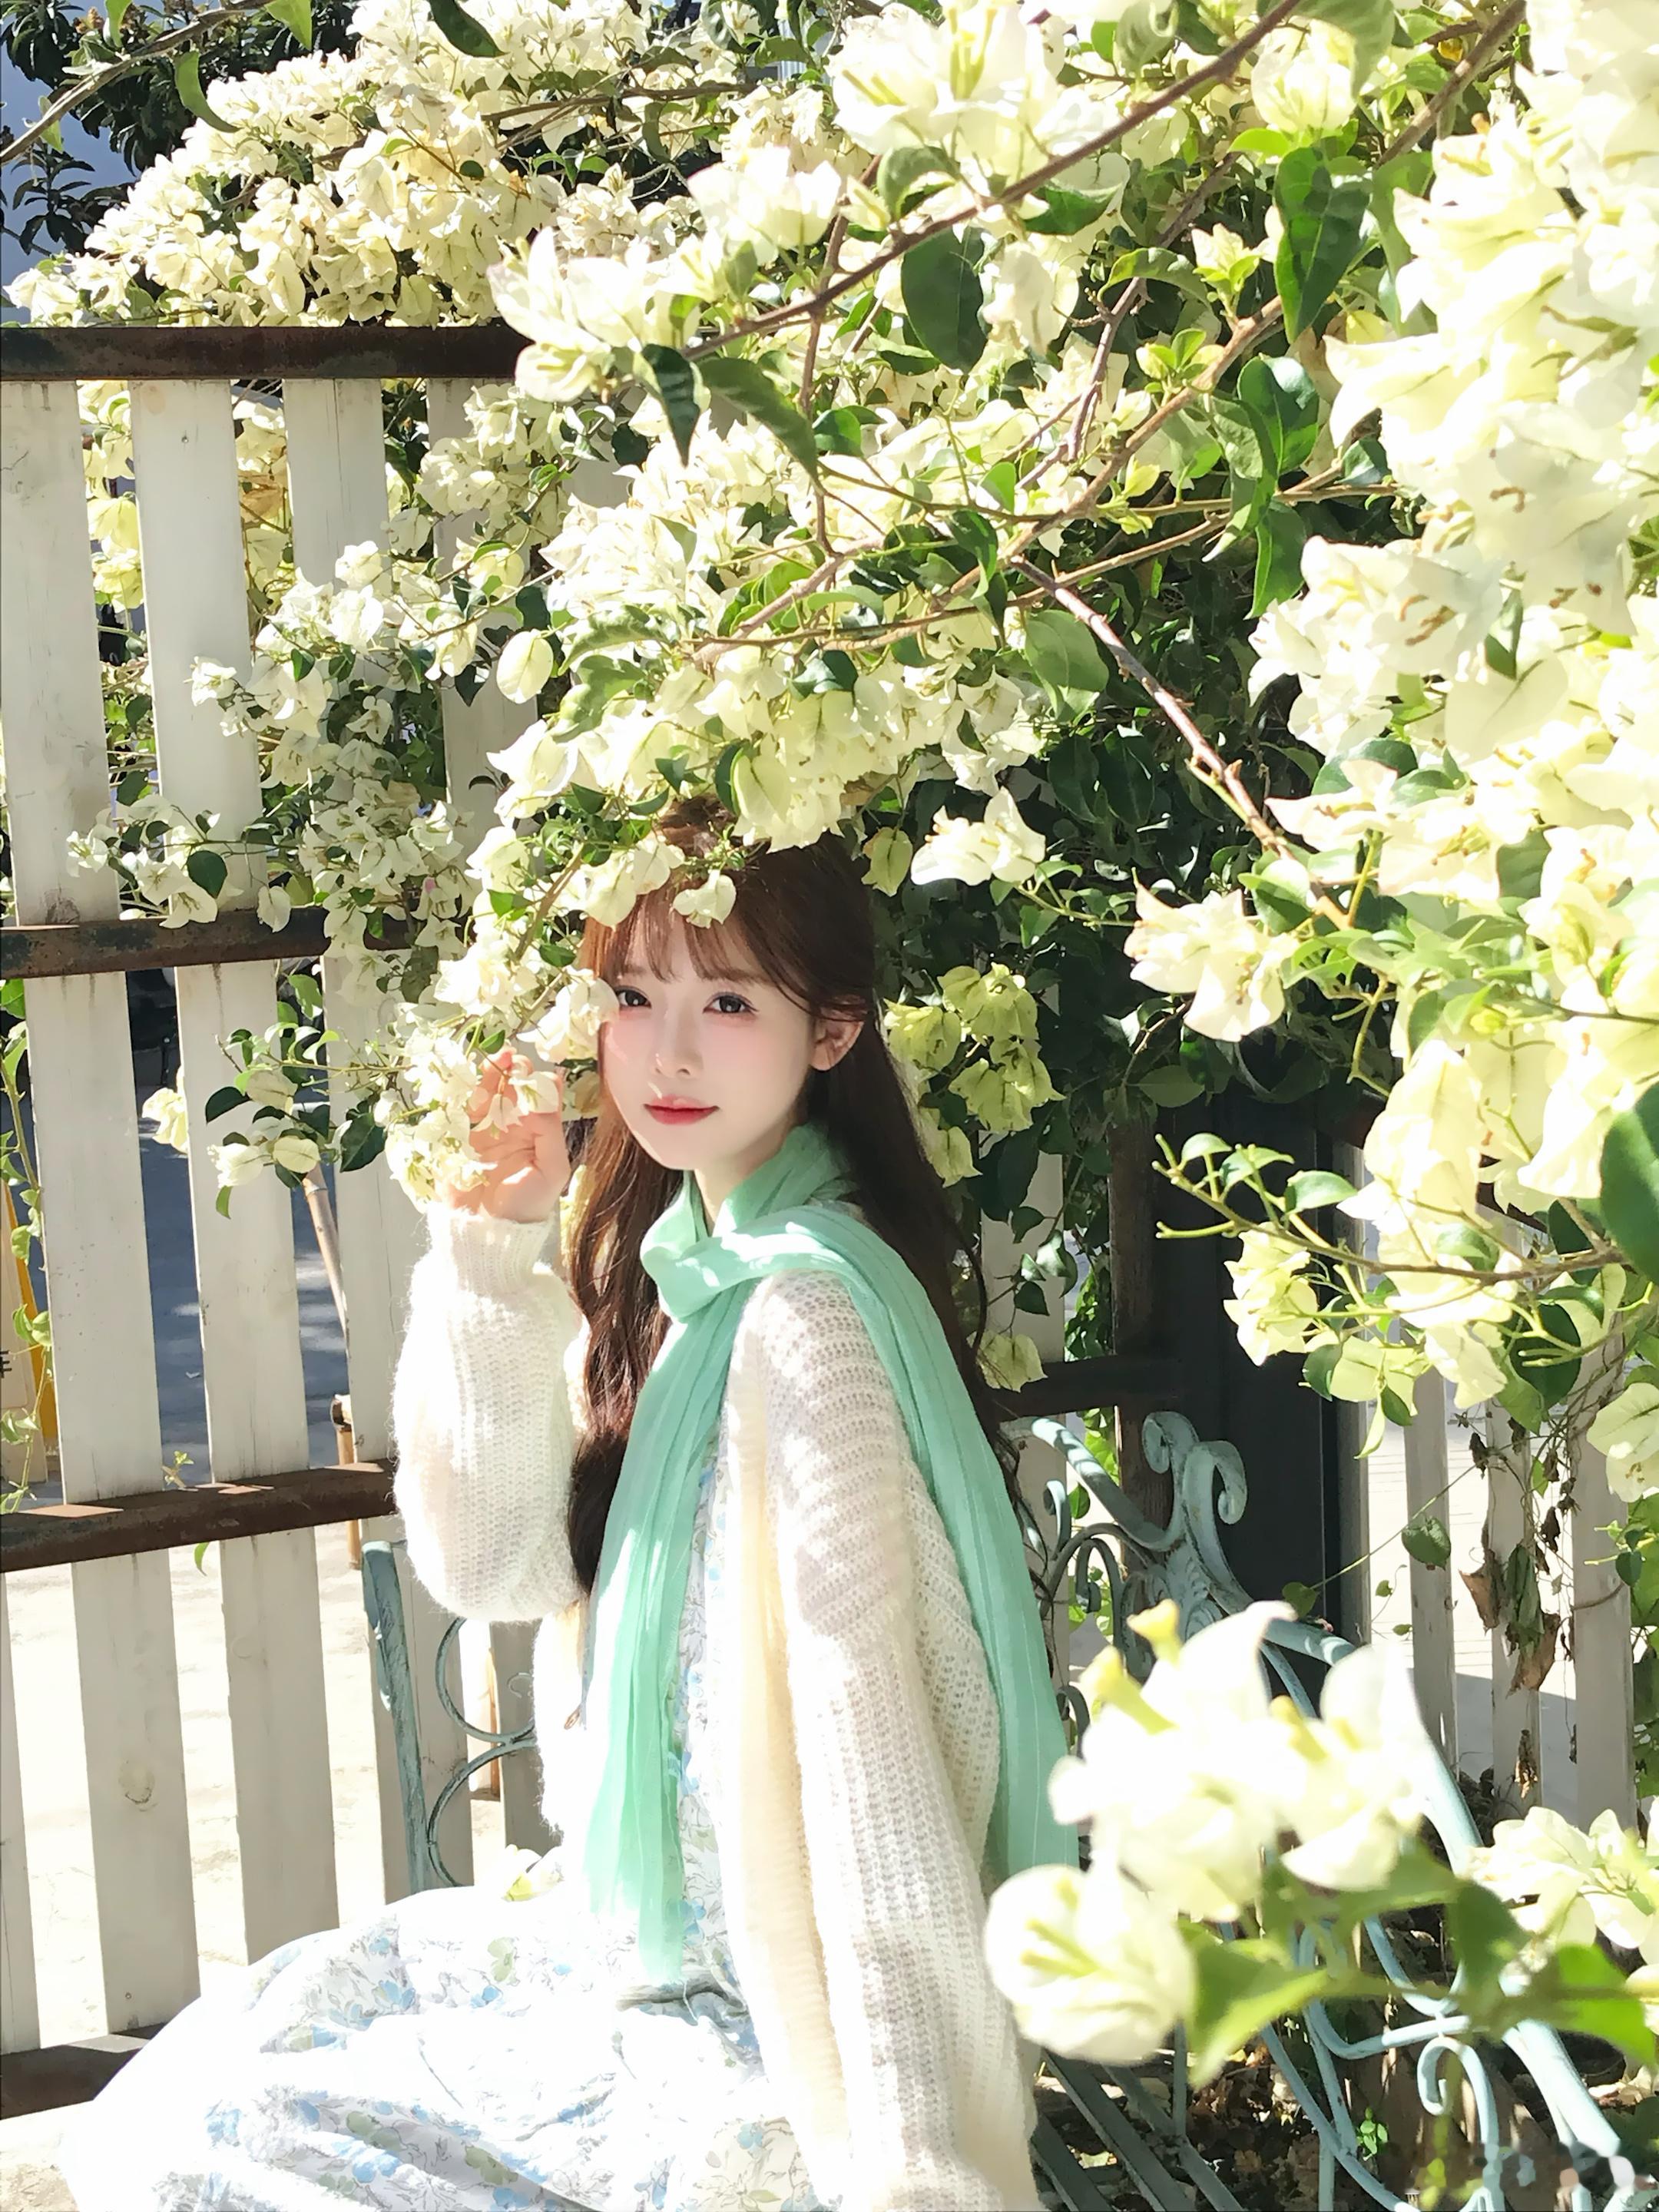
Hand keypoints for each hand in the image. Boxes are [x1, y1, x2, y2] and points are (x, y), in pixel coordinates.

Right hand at [440, 1048, 571, 1223]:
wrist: (488, 1230)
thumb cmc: (527, 1203)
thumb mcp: (551, 1168)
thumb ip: (549, 1130)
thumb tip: (544, 1094)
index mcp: (540, 1132)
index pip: (542, 1099)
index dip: (541, 1081)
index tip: (540, 1071)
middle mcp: (515, 1126)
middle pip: (515, 1090)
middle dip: (516, 1072)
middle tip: (515, 1060)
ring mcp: (488, 1130)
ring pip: (491, 1094)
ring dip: (494, 1075)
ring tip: (500, 1058)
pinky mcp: (463, 1138)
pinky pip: (467, 1109)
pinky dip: (471, 1092)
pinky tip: (477, 1079)